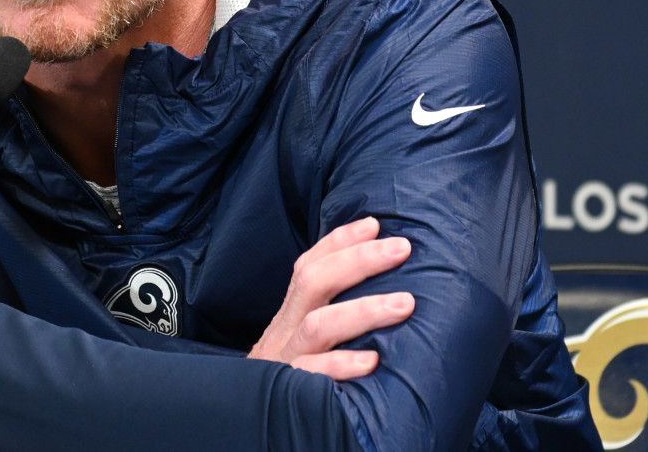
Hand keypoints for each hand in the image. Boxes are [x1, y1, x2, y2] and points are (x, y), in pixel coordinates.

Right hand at [247, 216, 413, 379]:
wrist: (242, 424)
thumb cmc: (289, 379)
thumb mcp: (299, 342)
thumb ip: (325, 316)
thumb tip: (378, 287)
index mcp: (289, 315)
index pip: (308, 266)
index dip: (339, 241)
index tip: (375, 224)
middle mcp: (284, 331)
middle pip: (313, 282)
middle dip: (358, 260)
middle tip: (401, 249)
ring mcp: (285, 361)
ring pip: (317, 326)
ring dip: (362, 311)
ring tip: (405, 304)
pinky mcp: (288, 393)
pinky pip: (312, 377)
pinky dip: (341, 367)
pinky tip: (372, 363)